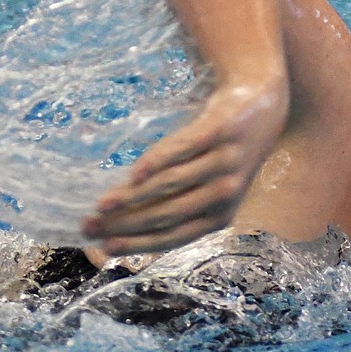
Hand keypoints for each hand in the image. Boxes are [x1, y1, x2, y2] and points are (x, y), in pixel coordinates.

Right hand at [82, 78, 288, 254]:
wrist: (261, 105)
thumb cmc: (224, 155)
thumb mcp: (210, 188)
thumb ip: (179, 207)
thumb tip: (124, 228)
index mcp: (221, 215)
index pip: (175, 236)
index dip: (139, 243)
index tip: (105, 247)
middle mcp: (225, 192)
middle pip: (168, 213)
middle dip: (125, 224)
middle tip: (89, 225)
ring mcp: (225, 161)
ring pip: (171, 184)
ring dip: (132, 197)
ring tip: (102, 204)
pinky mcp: (220, 130)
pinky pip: (183, 149)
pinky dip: (156, 163)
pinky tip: (133, 174)